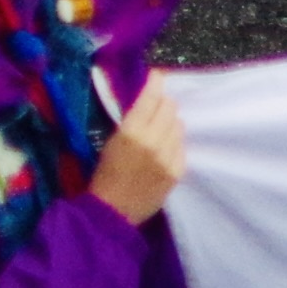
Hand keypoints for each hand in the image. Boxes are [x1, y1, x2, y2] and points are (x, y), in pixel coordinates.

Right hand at [88, 73, 188, 223]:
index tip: (158, 75)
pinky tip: (163, 149)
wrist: (113, 212)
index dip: (156, 83)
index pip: (151, 98)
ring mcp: (167, 157)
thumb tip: (148, 102)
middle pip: (169, 108)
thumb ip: (131, 121)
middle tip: (157, 105)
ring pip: (178, 125)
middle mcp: (153, 141)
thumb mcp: (112, 141)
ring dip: (170, 122)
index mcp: (131, 132)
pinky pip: (181, 146)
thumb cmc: (105, 175)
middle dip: (163, 103)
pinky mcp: (176, 171)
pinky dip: (174, 143)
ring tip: (159, 130)